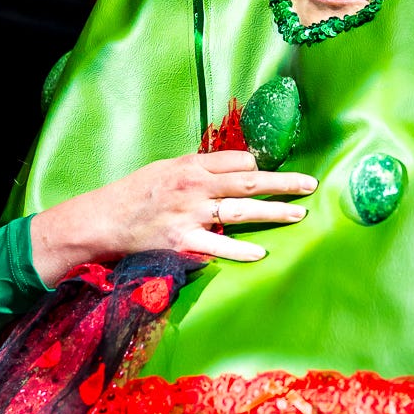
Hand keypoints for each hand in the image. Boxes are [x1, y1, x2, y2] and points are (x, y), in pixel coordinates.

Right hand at [29, 149, 317, 286]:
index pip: (238, 160)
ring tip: (299, 213)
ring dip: (274, 212)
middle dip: (283, 182)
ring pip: (242, 211)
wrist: (102, 220)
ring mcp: (191, 215)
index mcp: (191, 165)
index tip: (274, 172)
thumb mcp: (166, 168)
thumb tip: (233, 167)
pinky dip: (240, 250)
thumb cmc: (135, 193)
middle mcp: (195, 186)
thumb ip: (197, 168)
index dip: (260, 165)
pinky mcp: (183, 242)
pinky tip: (261, 253)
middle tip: (310, 184)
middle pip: (249, 181)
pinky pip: (218, 246)